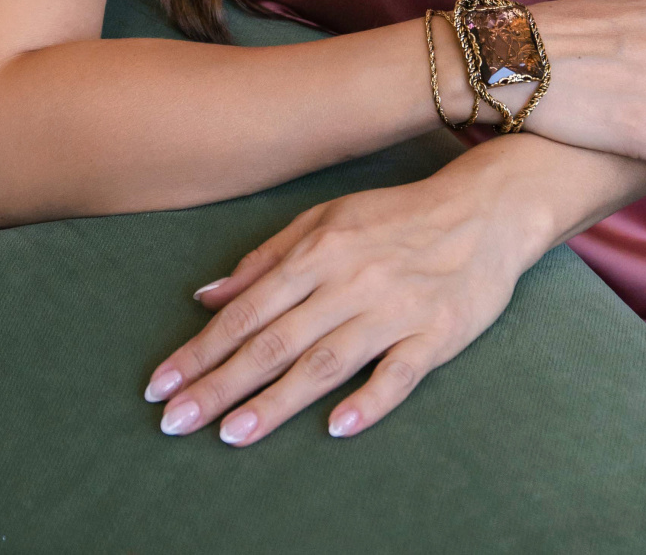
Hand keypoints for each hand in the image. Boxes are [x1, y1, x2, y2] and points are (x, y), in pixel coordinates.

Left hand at [143, 168, 537, 445]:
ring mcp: (394, 309)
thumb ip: (267, 257)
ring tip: (231, 435)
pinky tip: (336, 427)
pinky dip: (368, 399)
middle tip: (174, 422)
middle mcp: (351, 279)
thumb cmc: (398, 216)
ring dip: (275, 401)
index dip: (202, 349)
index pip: (249, 309)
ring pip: (325, 361)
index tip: (160, 385)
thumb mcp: (329, 218)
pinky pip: (398, 372)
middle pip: (276, 340)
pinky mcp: (437, 334)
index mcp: (320, 250)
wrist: (485, 210)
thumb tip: (206, 296)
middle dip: (220, 383)